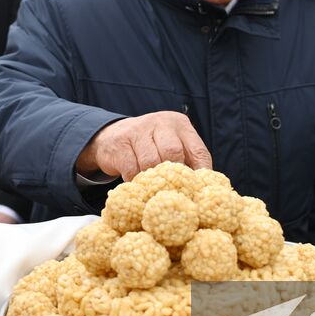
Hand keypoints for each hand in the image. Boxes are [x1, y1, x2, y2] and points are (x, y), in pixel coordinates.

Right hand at [75, 112, 211, 181]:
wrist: (109, 137)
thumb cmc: (149, 147)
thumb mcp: (169, 146)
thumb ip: (187, 162)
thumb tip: (205, 189)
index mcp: (179, 124)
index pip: (198, 150)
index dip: (201, 174)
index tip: (199, 193)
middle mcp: (160, 122)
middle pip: (173, 153)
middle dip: (173, 176)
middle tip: (170, 191)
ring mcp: (138, 130)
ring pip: (152, 162)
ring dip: (152, 180)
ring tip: (152, 189)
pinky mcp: (120, 143)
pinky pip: (132, 169)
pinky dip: (135, 182)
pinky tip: (136, 184)